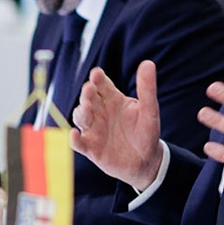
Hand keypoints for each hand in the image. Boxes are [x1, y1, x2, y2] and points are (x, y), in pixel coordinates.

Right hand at [69, 61, 163, 189]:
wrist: (146, 161)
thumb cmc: (146, 132)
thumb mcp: (149, 110)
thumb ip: (147, 88)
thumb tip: (148, 63)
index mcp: (112, 99)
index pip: (102, 84)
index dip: (98, 78)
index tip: (97, 74)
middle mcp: (100, 112)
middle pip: (88, 98)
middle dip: (87, 94)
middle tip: (90, 89)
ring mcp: (94, 129)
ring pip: (80, 117)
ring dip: (81, 112)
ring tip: (86, 109)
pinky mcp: (91, 148)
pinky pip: (78, 142)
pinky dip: (74, 139)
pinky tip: (75, 134)